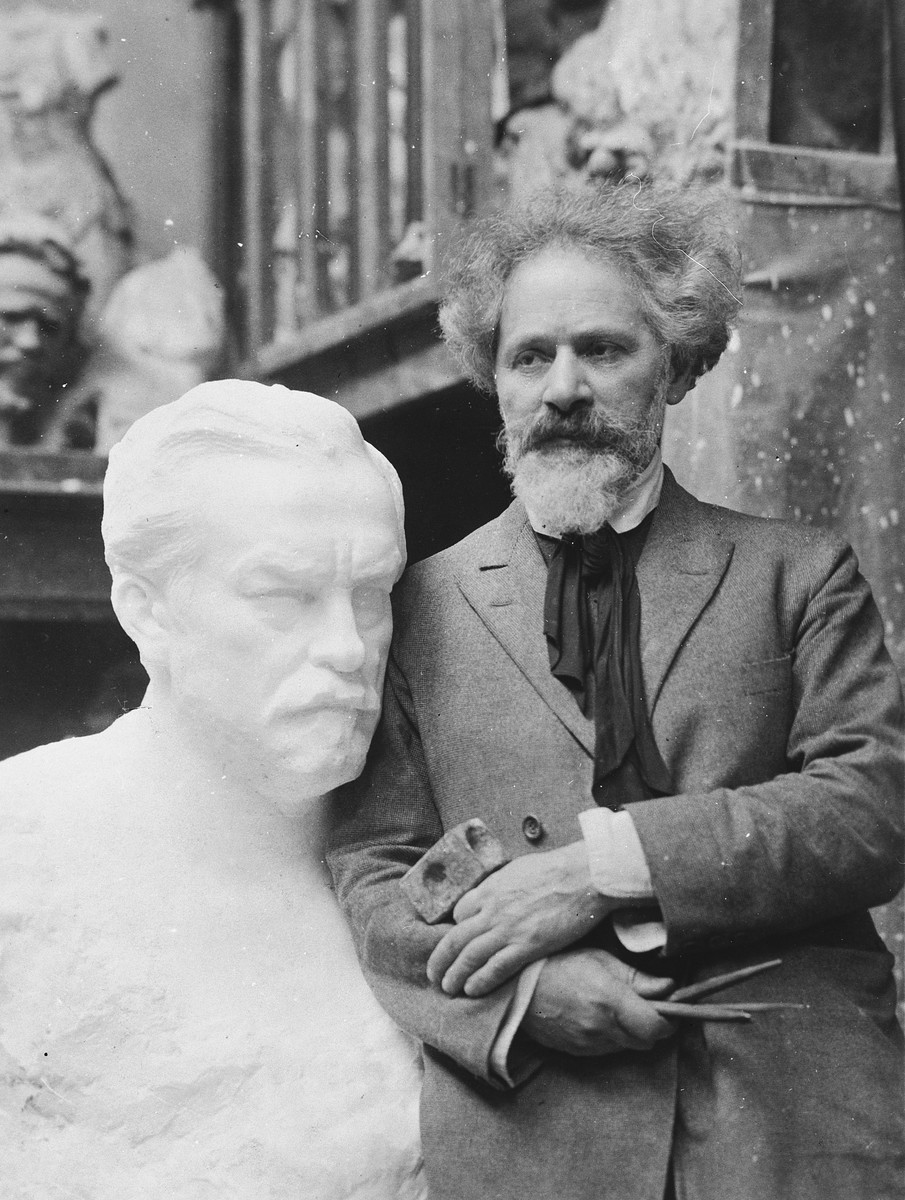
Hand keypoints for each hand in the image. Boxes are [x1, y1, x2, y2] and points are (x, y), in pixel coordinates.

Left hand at [426, 842, 611, 996]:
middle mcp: (492, 910)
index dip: (455, 929)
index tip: (456, 941)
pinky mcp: (527, 946)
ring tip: (447, 988)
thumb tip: (500, 893)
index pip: (460, 912)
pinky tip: (472, 991)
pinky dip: (480, 981)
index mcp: (490, 888)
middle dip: (441, 959)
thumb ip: (503, 885)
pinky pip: (496, 968)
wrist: (582, 875)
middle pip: (455, 938)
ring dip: (455, 975)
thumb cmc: (556, 868)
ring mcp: (507, 929)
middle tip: (434, 974)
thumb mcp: (518, 869)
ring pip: (470, 956)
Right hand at [521, 948, 674, 1056]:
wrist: (519, 988)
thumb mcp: (600, 959)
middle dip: (651, 1026)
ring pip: (628, 1047)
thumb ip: (637, 977)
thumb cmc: (560, 964)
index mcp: (610, 1000)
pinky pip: (607, 1050)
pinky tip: (597, 1018)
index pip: (656, 1027)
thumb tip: (670, 987)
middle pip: (647, 1041)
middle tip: (642, 1006)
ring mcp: (589, 1043)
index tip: (667, 1008)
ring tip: (615, 1009)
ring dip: (630, 1032)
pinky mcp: (579, 1053)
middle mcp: (601, 1027)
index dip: (668, 1020)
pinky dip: (611, 1038)